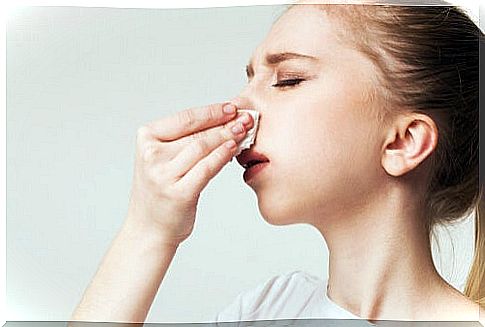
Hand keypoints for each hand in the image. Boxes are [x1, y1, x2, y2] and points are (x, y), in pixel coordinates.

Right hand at [125, 102, 252, 246]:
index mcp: (146, 139)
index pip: (185, 119)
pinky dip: (222, 156)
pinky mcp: (179, 193)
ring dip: (227, 137)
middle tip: (246, 118)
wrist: (149, 228)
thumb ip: (186, 140)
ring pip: (203, 147)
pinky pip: (207, 168)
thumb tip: (223, 120)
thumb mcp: (165, 158)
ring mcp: (164, 175)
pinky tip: (233, 148)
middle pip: (197, 133)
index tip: (232, 107)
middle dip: (225, 123)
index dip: (212, 112)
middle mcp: (152, 155)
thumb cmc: (161, 190)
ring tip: (244, 131)